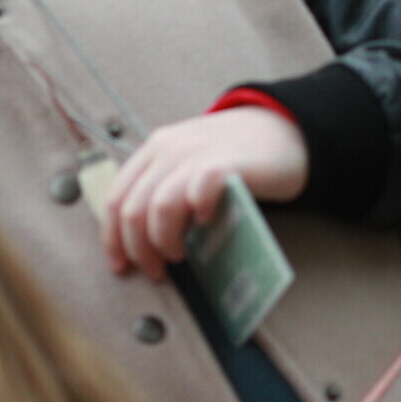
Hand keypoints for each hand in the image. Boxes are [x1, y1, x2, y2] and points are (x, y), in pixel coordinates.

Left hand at [100, 106, 309, 281]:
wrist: (287, 131)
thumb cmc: (238, 157)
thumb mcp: (190, 163)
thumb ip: (165, 188)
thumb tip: (141, 240)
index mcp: (154, 149)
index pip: (115, 199)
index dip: (112, 239)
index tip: (121, 266)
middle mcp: (169, 148)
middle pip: (132, 209)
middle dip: (139, 250)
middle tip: (157, 270)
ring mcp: (197, 153)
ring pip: (159, 207)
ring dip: (164, 240)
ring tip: (180, 253)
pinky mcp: (226, 162)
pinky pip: (199, 191)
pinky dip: (197, 212)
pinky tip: (206, 221)